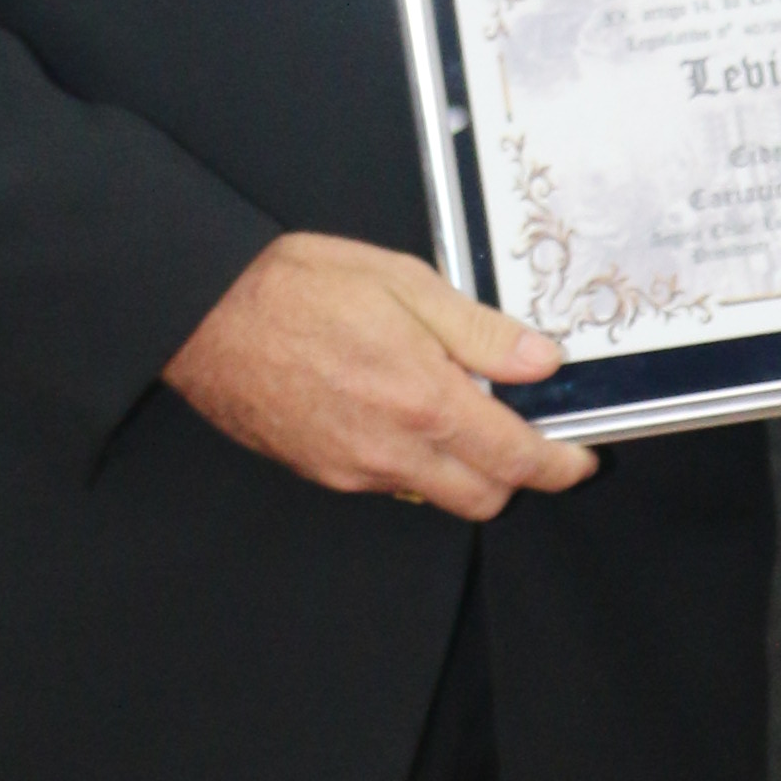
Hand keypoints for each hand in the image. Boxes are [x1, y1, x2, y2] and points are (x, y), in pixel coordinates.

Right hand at [165, 233, 595, 519]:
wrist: (203, 314)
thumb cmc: (294, 286)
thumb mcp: (404, 283)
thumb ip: (479, 331)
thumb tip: (539, 360)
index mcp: (424, 401)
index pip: (515, 460)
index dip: (559, 466)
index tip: (578, 459)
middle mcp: (392, 450)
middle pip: (483, 497)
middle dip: (515, 476)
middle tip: (522, 435)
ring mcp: (353, 469)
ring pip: (434, 493)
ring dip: (460, 468)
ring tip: (451, 409)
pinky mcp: (321, 472)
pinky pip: (388, 482)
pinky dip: (412, 460)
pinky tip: (397, 412)